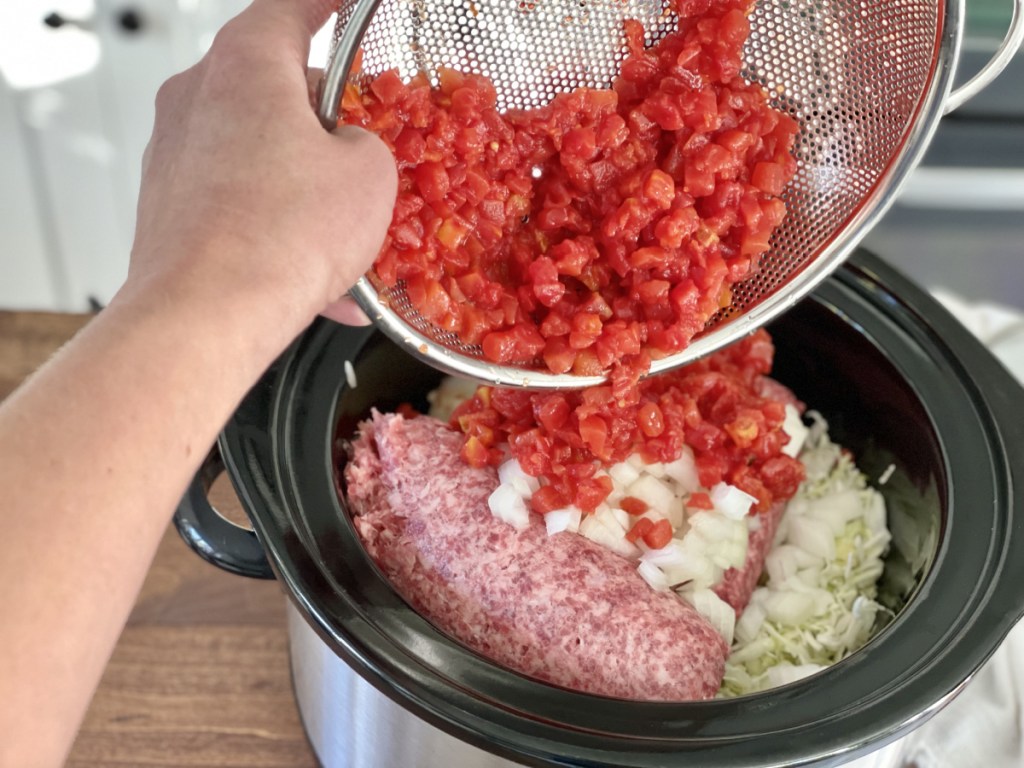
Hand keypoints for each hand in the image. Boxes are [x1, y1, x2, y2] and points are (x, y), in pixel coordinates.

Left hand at [127, 0, 396, 327]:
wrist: (205, 317)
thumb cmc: (279, 237)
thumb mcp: (369, 177)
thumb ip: (367, 147)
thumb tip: (350, 156)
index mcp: (245, 64)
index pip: (293, 5)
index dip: (331, 3)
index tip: (347, 4)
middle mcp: (197, 97)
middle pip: (275, 85)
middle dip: (327, 120)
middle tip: (367, 147)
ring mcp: (175, 153)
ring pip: (260, 153)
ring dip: (308, 186)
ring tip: (350, 238)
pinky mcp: (168, 206)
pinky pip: (240, 202)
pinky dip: (280, 228)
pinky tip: (320, 280)